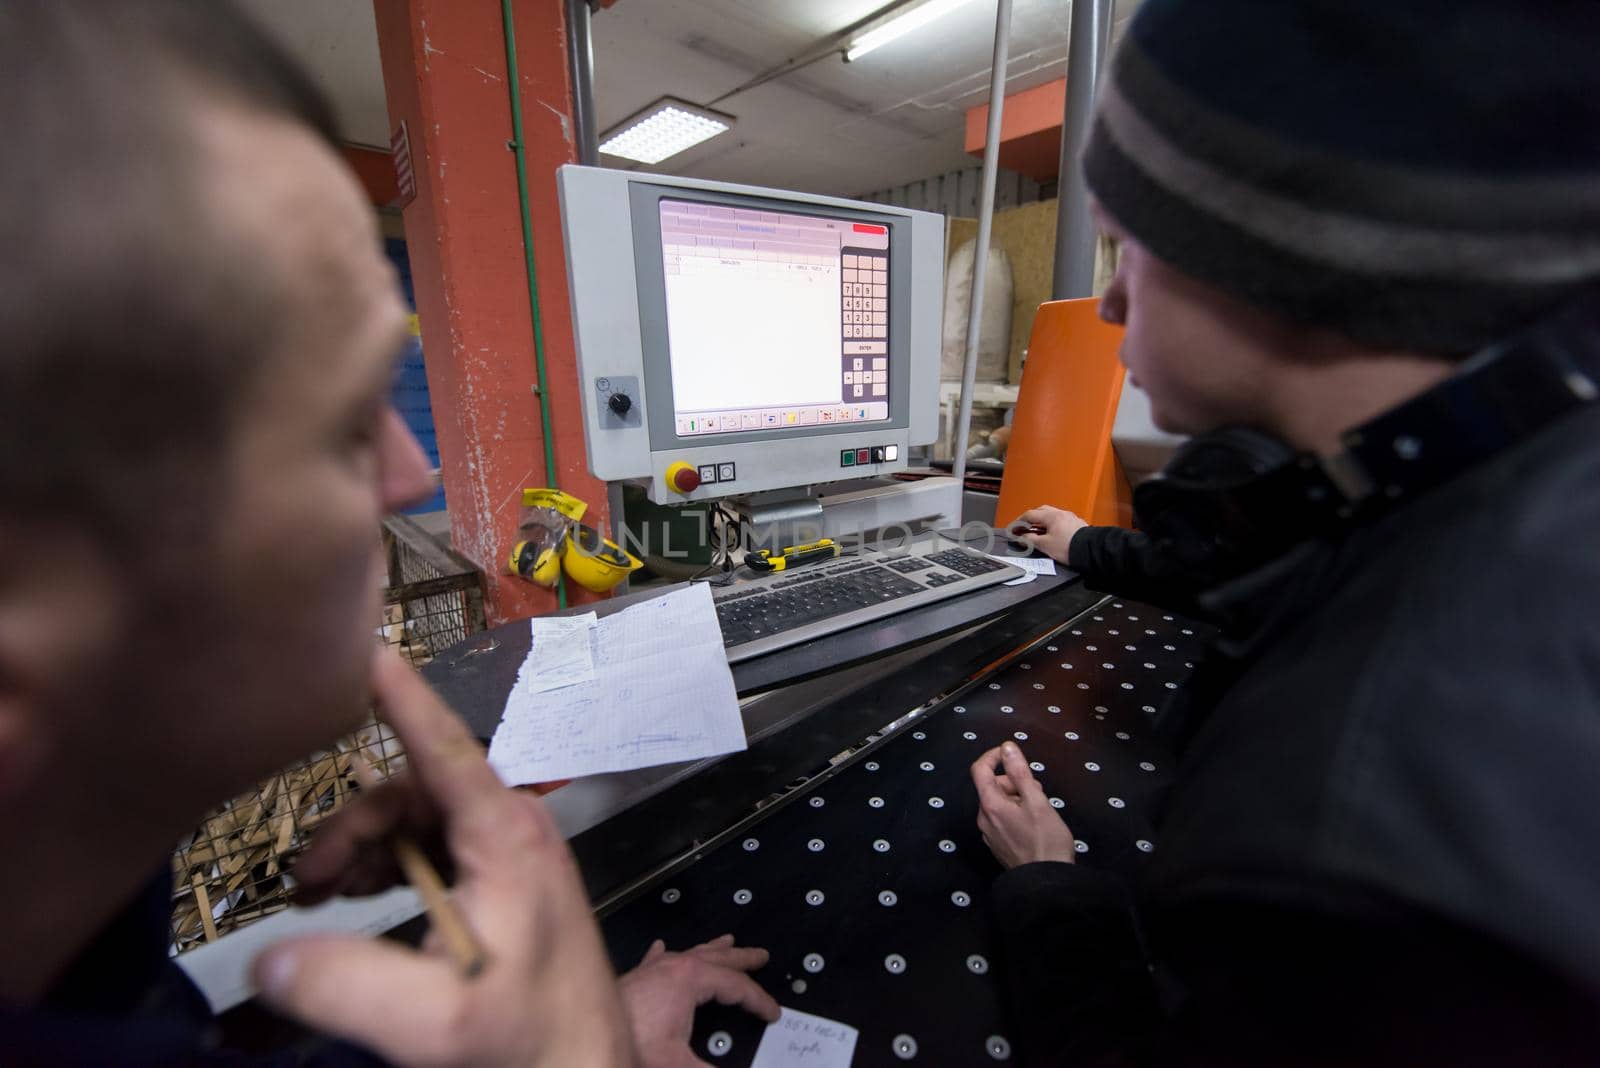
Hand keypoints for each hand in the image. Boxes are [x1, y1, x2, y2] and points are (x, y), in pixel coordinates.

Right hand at [253, 648, 633, 1067]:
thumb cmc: (530, 1040)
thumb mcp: (435, 1022)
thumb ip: (349, 986)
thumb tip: (267, 957)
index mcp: (505, 835)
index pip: (443, 744)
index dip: (400, 695)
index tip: (364, 646)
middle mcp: (511, 830)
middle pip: (412, 791)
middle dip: (353, 827)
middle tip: (307, 887)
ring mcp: (510, 857)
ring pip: (418, 823)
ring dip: (365, 851)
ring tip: (323, 898)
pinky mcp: (504, 886)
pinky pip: (433, 852)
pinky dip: (389, 869)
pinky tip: (362, 905)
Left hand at [617, 935, 780, 1066]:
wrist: (584, 1036)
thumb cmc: (632, 1044)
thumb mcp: (676, 1063)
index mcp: (690, 979)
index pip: (736, 986)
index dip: (759, 1000)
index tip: (773, 1014)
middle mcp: (674, 966)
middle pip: (717, 958)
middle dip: (742, 958)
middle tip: (762, 955)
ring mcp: (653, 969)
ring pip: (691, 952)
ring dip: (713, 949)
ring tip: (728, 940)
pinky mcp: (635, 978)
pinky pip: (657, 958)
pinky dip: (666, 952)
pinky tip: (661, 946)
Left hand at [971, 741, 1076, 869]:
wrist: (1046, 882)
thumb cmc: (1045, 839)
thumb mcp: (1036, 800)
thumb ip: (1020, 772)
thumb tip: (1007, 747)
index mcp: (990, 805)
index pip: (980, 770)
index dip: (993, 756)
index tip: (1011, 753)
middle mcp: (984, 818)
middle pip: (992, 787)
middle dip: (1013, 782)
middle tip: (1037, 790)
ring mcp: (989, 833)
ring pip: (999, 804)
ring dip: (1016, 798)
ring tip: (1039, 808)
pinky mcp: (997, 844)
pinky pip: (1001, 819)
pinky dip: (1015, 813)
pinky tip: (1033, 824)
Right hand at [1009, 506, 1086, 564]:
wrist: (1090, 551)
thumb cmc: (1069, 547)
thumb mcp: (1045, 545)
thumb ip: (1031, 540)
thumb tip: (1022, 538)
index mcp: (1051, 516)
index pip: (1030, 514)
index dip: (1019, 521)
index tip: (1014, 527)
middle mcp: (1061, 514)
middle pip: (1041, 511)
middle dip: (1032, 518)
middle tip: (1025, 527)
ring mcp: (1070, 518)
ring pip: (1052, 515)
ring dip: (1043, 521)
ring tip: (1039, 532)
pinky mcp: (1077, 525)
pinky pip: (1061, 521)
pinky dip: (1054, 525)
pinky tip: (1053, 534)